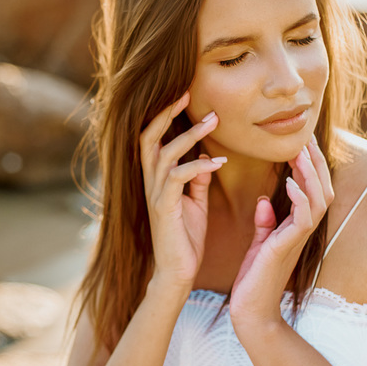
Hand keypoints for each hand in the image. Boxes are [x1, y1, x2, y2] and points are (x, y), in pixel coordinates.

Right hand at [139, 91, 224, 291]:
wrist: (177, 272)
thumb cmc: (185, 238)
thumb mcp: (194, 202)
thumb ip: (197, 179)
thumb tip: (207, 157)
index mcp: (156, 178)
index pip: (153, 137)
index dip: (164, 114)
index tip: (185, 95)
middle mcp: (150, 181)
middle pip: (149, 136)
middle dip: (167, 113)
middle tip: (188, 93)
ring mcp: (155, 194)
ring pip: (165, 152)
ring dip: (190, 135)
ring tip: (213, 121)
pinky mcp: (164, 208)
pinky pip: (177, 177)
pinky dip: (198, 166)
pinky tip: (218, 162)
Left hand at [229, 136, 334, 324]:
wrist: (250, 310)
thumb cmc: (254, 278)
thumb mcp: (259, 244)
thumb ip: (265, 222)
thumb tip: (264, 201)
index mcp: (296, 227)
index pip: (312, 189)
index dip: (310, 166)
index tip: (301, 142)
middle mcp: (303, 231)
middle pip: (323, 189)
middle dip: (316, 162)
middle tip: (305, 137)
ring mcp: (297, 239)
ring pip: (318, 200)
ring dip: (310, 174)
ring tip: (300, 152)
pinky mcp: (286, 248)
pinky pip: (303, 219)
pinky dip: (299, 198)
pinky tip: (291, 182)